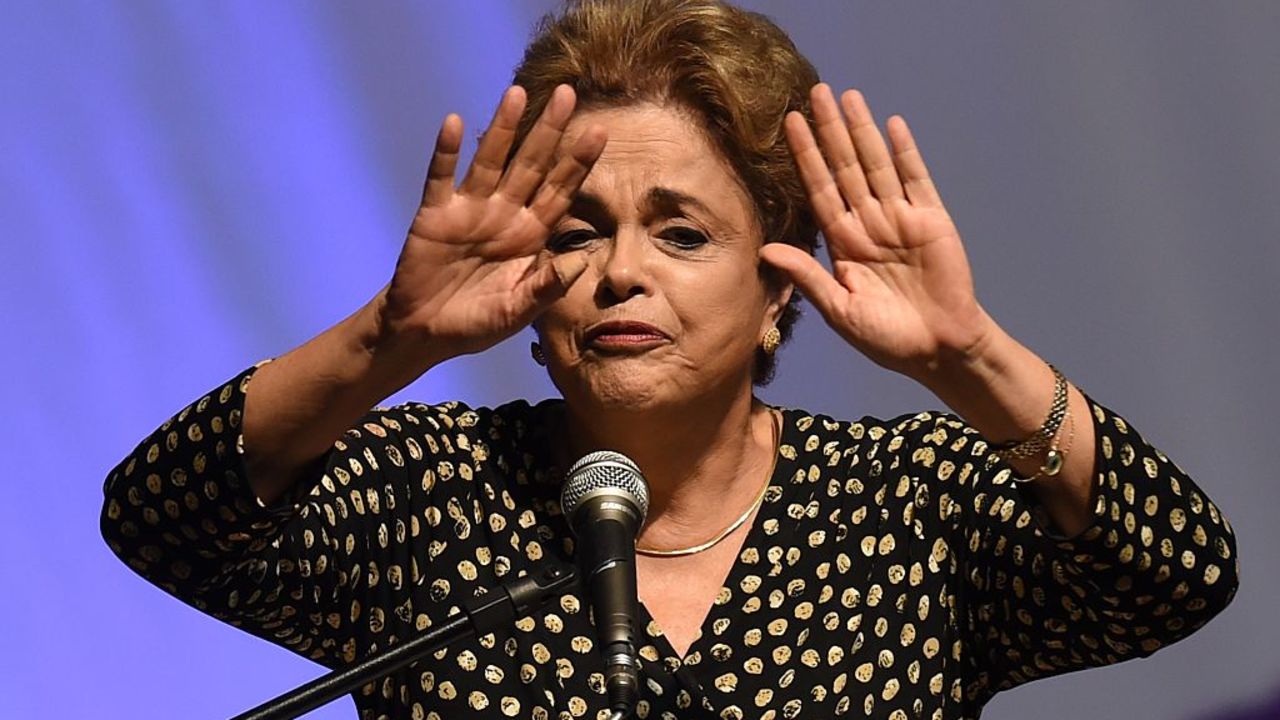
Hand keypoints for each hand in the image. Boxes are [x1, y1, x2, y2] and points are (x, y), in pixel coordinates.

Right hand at [377, 84, 605, 365]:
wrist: (424, 334)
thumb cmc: (476, 322)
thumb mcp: (517, 312)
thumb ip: (547, 287)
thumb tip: (580, 259)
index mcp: (530, 236)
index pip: (560, 191)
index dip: (578, 163)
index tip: (600, 132)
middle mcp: (504, 215)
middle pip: (532, 165)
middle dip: (550, 131)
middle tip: (568, 94)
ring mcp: (469, 211)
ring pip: (491, 161)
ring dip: (503, 128)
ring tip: (517, 93)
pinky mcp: (435, 215)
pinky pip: (441, 178)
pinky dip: (447, 152)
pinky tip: (455, 123)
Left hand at [760, 84, 996, 381]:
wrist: (938, 350)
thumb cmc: (886, 338)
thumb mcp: (840, 310)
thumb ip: (807, 276)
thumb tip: (765, 249)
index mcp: (843, 245)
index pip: (819, 190)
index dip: (805, 157)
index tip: (788, 125)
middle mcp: (868, 225)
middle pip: (844, 168)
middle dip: (830, 131)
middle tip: (815, 93)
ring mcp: (900, 219)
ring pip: (876, 166)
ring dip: (862, 131)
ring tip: (848, 97)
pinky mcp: (931, 221)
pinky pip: (916, 179)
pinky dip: (904, 153)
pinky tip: (891, 125)